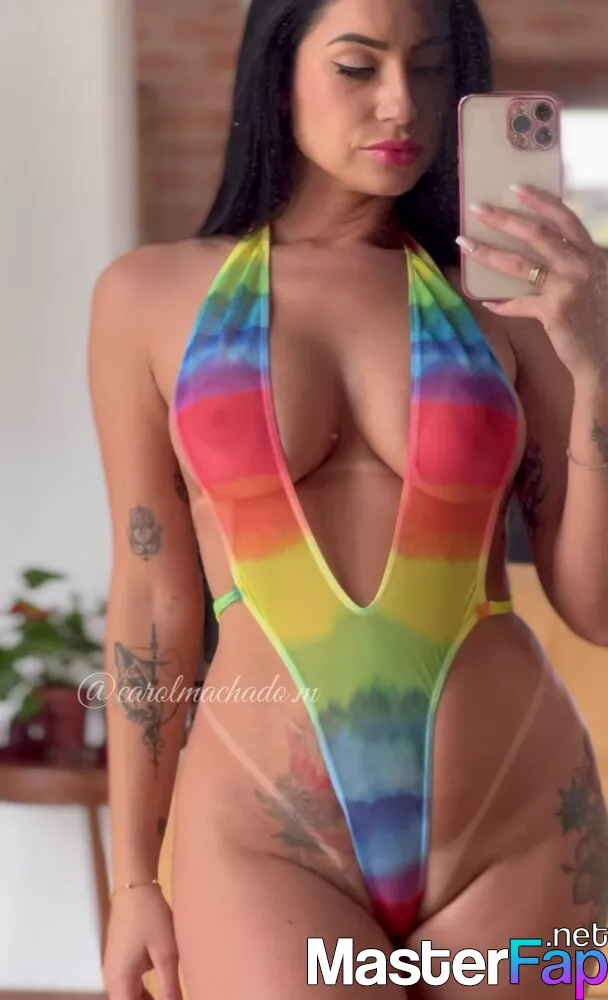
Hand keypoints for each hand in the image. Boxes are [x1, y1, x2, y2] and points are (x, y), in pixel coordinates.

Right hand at [103, 885, 181, 999]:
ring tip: (170, 996)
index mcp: (120, 981)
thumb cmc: (150, 916)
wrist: (135, 886)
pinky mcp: (119, 961)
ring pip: (129, 997)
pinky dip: (143, 993)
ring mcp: (114, 970)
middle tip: (173, 998)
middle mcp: (112, 980)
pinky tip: (162, 989)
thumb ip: (170, 987)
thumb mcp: (166, 952)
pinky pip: (129, 986)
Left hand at [458, 185, 607, 382]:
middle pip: (537, 233)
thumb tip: (533, 251)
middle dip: (504, 218)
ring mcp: (568, 288)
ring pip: (520, 264)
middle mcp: (581, 265)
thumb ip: (571, 261)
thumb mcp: (593, 279)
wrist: (605, 353)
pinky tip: (486, 301)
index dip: (540, 200)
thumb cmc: (595, 313)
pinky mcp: (554, 312)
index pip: (564, 218)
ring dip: (489, 253)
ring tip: (466, 243)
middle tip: (478, 207)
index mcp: (590, 252)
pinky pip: (518, 304)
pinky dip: (501, 304)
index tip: (515, 187)